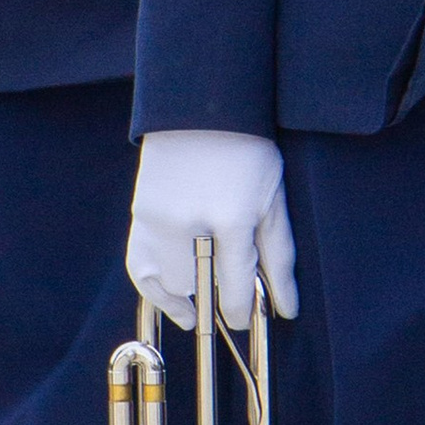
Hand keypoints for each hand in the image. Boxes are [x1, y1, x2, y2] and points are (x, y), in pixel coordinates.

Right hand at [126, 129, 296, 330]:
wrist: (200, 107)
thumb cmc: (246, 149)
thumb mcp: (273, 199)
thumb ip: (278, 256)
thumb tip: (285, 307)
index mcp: (232, 217)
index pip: (235, 285)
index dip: (241, 311)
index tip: (243, 318)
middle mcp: (191, 221)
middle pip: (198, 288)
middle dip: (212, 304)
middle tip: (224, 307)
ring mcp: (160, 216)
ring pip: (164, 282)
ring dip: (180, 300)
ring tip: (191, 312)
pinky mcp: (140, 212)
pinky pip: (139, 264)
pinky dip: (152, 285)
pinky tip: (169, 294)